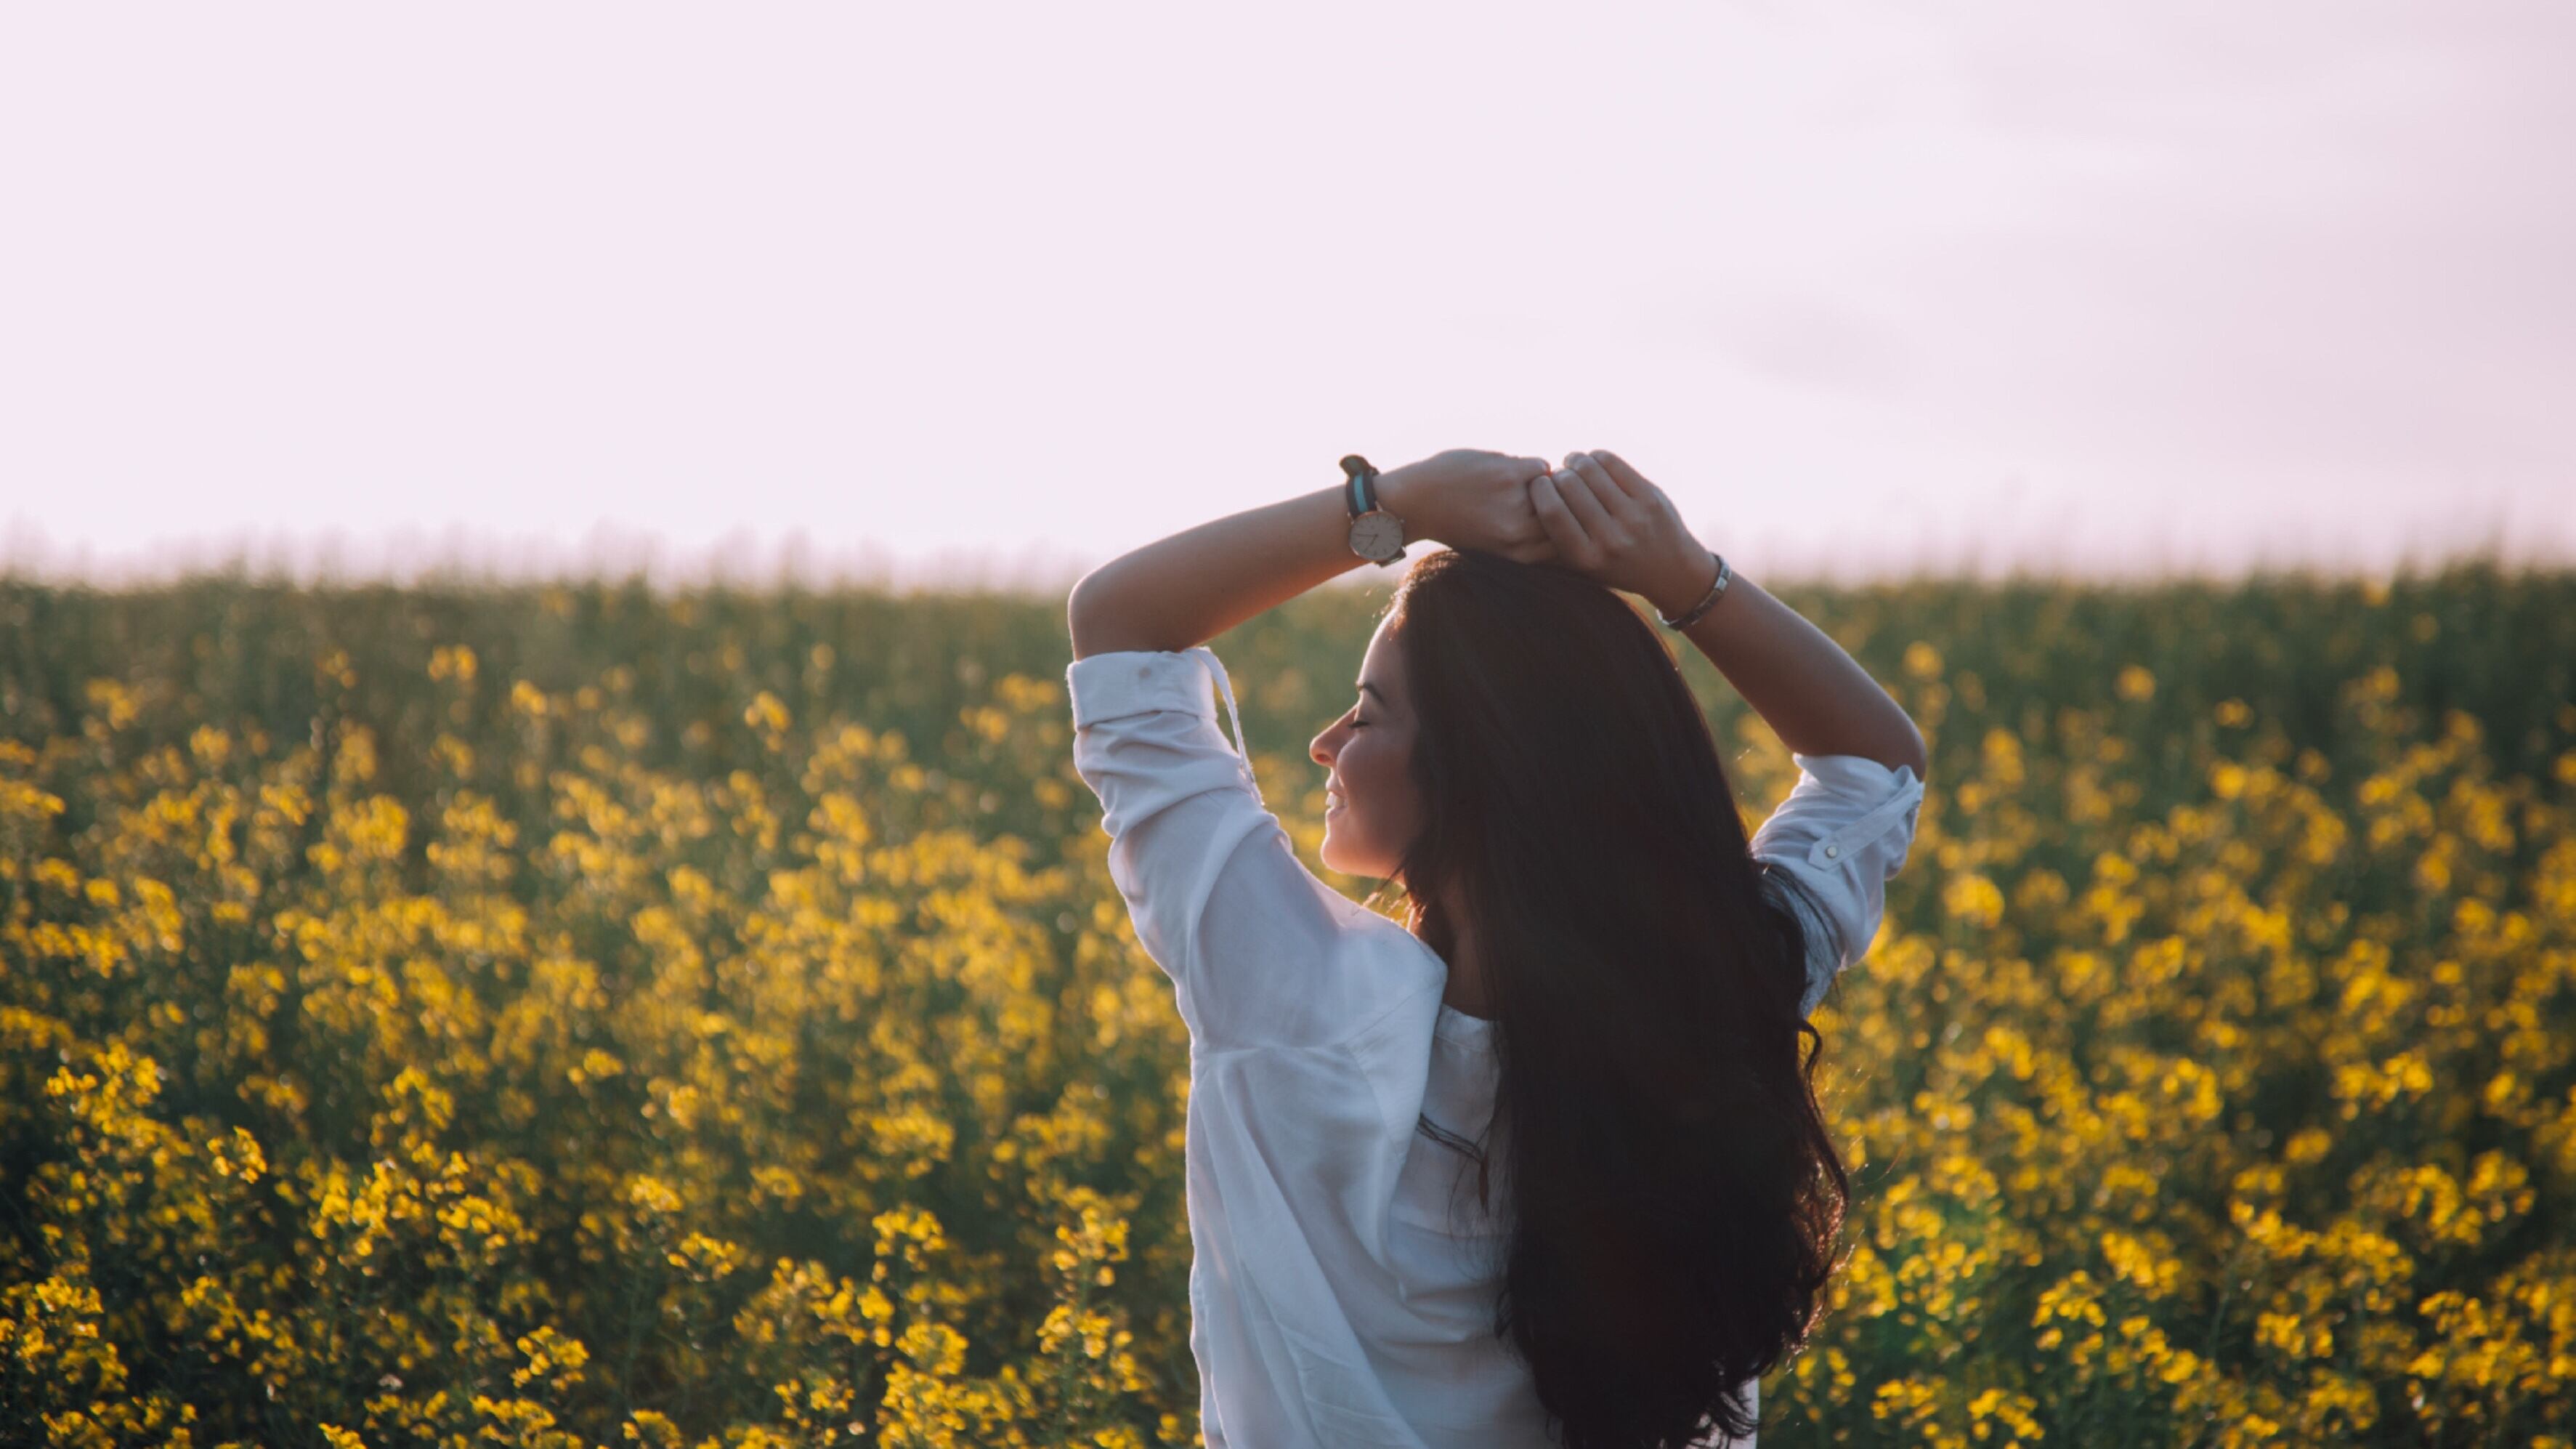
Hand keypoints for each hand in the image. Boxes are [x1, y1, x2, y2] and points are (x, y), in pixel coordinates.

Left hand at [1377, 449, 1558, 562]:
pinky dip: (1530, 465)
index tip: (1558, 517)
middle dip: (1558, 502)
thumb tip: (1563, 519)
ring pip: (1554, 487)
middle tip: (1538, 494)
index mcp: (1517, 554)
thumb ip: (1524, 538)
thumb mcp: (1491, 544)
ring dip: (1543, 482)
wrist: (1413, 503)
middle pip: (1564, 513)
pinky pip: (1540, 465)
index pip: (1564, 541)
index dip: (1565, 526)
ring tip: (1517, 483)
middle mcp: (1520, 533)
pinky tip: (1509, 470)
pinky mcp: (1509, 474)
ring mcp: (1516, 502)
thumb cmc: (1452, 522)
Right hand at [1527, 450, 1714, 607]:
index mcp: (1586, 558)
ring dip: (1575, 460)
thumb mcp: (1582, 565)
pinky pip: (1613, 463)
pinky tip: (1594, 463)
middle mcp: (1610, 539)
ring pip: (1590, 469)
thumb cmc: (1614, 566)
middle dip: (1558, 474)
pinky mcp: (1650, 498)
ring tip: (1573, 464)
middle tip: (1559, 476)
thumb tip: (1524, 493)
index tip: (1538, 484)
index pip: (1551, 511)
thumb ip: (1555, 538)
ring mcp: (1633, 517)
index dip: (1539, 489)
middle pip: (1568, 485)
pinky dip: (1597, 457)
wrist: (1672, 571)